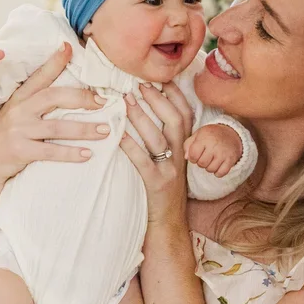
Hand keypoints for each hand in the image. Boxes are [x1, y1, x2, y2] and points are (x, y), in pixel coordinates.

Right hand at [0, 42, 107, 191]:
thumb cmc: (8, 135)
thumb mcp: (16, 112)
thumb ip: (35, 102)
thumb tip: (69, 93)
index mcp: (20, 98)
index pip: (40, 76)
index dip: (54, 62)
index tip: (69, 48)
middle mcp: (19, 111)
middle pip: (53, 97)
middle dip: (81, 98)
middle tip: (104, 102)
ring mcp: (19, 130)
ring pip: (57, 127)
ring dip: (84, 129)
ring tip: (106, 131)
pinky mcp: (20, 151)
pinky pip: (51, 151)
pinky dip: (71, 153)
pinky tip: (88, 154)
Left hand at [120, 82, 193, 226]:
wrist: (169, 225)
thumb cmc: (163, 190)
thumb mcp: (170, 162)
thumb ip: (163, 140)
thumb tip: (144, 113)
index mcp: (185, 147)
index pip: (185, 114)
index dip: (175, 94)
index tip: (161, 77)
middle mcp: (182, 155)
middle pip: (175, 119)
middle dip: (157, 99)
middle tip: (139, 84)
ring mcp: (171, 170)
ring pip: (159, 137)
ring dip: (142, 116)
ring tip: (126, 101)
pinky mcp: (157, 183)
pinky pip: (143, 160)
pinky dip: (130, 145)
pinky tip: (117, 133)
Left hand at [184, 124, 241, 177]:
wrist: (231, 133)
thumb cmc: (211, 135)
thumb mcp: (198, 134)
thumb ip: (188, 144)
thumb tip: (186, 157)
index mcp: (204, 137)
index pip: (193, 155)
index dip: (192, 157)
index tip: (196, 154)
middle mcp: (214, 145)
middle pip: (202, 164)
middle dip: (201, 162)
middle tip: (205, 156)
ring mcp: (223, 153)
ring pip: (211, 169)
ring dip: (209, 167)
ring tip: (212, 160)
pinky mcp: (231, 159)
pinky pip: (221, 173)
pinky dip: (218, 172)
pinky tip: (218, 165)